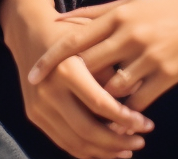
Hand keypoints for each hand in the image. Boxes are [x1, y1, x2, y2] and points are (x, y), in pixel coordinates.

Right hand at [0, 0, 150, 158]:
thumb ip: (113, 71)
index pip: (100, 104)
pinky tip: (105, 150)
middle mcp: (49, 91)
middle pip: (86, 130)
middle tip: (141, 142)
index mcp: (67, 70)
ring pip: (74, 141)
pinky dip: (84, 150)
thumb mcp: (95, 42)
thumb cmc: (72, 34)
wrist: (30, 31)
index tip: (147, 124)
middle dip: (117, 142)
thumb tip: (139, 94)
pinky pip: (61, 141)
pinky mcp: (34, 115)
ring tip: (126, 150)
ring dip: (103, 152)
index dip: (126, 118)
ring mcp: (38, 106)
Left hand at [29, 0, 177, 113]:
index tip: (32, 75)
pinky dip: (127, 113)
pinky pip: (138, 103)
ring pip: (111, 90)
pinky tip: (123, 117)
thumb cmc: (172, 7)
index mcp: (120, 15)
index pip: (75, 40)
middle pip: (88, 68)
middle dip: (72, 86)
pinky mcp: (168, 76)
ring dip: (102, 103)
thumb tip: (61, 21)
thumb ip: (97, 13)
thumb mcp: (134, 2)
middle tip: (59, 100)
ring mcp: (150, 57)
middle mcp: (131, 35)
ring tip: (94, 112)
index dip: (50, 60)